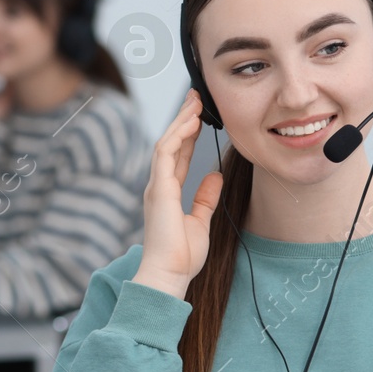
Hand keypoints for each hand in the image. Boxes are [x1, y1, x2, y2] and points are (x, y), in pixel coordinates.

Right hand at [133, 90, 222, 298]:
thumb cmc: (181, 256)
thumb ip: (205, 198)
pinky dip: (179, 135)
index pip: (179, 155)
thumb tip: (215, 176)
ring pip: (167, 142)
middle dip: (183, 119)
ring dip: (181, 120)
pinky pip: (165, 153)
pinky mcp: (158, 188)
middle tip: (196, 97)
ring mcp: (157, 185)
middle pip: (171, 143)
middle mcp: (160, 185)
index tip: (199, 116)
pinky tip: (192, 121)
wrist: (169, 274)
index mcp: (168, 193)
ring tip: (195, 101)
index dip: (188, 134)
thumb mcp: (200, 221)